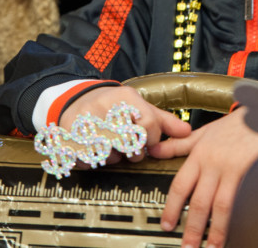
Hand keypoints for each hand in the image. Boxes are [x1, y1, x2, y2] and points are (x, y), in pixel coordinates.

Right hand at [61, 85, 190, 162]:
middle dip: (133, 151)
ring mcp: (84, 120)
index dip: (151, 139)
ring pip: (109, 154)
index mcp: (124, 96)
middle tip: (129, 149)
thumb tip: (187, 133)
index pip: (148, 123)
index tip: (147, 142)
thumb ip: (163, 121)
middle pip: (129, 141)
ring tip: (111, 147)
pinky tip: (95, 150)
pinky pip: (89, 160)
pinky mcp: (69, 135)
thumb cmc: (114, 106)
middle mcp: (103, 105)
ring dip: (113, 157)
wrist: (76, 99)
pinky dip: (94, 160)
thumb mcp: (138, 106)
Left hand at [152, 108, 257, 247]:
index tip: (167, 225)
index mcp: (200, 154)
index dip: (172, 207)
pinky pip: (243, 200)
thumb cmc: (236, 125)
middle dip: (192, 227)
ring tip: (211, 247)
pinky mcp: (252, 174)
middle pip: (199, 201)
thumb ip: (179, 144)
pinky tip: (236, 231)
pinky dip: (239, 218)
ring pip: (221, 205)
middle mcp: (214, 164)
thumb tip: (155, 150)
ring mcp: (234, 170)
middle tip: (187, 247)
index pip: (181, 185)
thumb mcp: (205, 132)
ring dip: (215, 230)